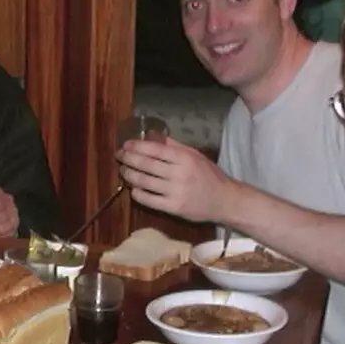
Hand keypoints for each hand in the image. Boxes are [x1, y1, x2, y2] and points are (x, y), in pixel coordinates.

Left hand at [117, 136, 234, 224]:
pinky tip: (133, 188)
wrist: (224, 200)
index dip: (137, 146)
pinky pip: (148, 199)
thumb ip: (174, 145)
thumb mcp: (195, 155)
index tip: (126, 145)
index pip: (154, 149)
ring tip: (123, 170)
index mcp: (184, 158)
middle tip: (119, 156)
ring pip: (143, 181)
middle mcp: (178, 173)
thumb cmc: (209, 175)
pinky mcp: (172, 208)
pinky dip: (137, 193)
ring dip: (129, 175)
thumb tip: (152, 135)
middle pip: (146, 164)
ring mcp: (175, 192)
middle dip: (128, 158)